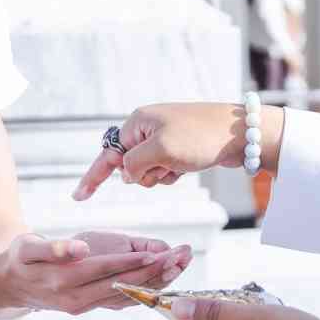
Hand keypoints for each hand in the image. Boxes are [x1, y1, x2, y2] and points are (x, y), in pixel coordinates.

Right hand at [0, 234, 170, 315]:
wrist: (8, 285)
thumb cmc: (19, 259)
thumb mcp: (27, 248)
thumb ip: (54, 248)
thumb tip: (82, 251)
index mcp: (66, 281)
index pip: (110, 269)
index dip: (139, 260)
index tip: (165, 252)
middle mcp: (79, 299)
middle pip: (126, 285)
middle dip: (157, 271)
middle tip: (184, 256)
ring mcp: (85, 306)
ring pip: (128, 295)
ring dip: (156, 282)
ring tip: (181, 265)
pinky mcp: (89, 306)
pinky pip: (122, 300)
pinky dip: (144, 290)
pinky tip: (163, 281)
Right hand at [74, 103, 284, 199]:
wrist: (241, 134)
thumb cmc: (200, 137)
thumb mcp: (161, 151)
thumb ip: (134, 164)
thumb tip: (127, 175)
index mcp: (138, 122)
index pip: (108, 154)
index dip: (93, 177)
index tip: (78, 197)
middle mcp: (147, 128)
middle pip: (129, 166)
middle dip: (144, 175)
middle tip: (167, 166)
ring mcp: (164, 138)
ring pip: (147, 171)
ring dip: (161, 176)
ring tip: (181, 165)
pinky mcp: (178, 148)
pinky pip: (164, 170)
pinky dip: (173, 174)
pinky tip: (188, 166)